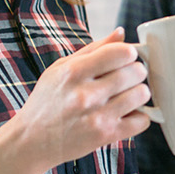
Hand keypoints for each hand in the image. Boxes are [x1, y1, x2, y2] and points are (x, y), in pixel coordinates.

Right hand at [10, 29, 151, 166]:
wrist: (32, 140)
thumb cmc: (47, 101)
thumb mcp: (61, 68)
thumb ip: (94, 49)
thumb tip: (121, 33)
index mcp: (74, 72)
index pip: (121, 52)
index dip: (128, 52)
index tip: (124, 58)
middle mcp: (86, 94)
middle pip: (136, 72)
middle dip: (136, 71)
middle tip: (127, 77)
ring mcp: (98, 116)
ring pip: (142, 94)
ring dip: (139, 93)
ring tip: (126, 95)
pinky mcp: (106, 135)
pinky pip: (142, 120)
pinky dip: (139, 116)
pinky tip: (126, 113)